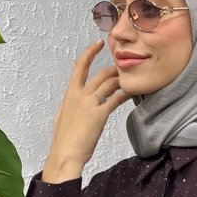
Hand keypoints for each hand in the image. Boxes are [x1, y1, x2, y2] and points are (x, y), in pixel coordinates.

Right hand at [43, 39, 127, 178]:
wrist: (65, 153)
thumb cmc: (64, 139)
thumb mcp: (63, 116)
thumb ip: (71, 105)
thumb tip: (74, 102)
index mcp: (70, 93)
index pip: (79, 66)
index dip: (89, 53)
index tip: (98, 44)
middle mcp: (80, 94)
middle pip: (101, 74)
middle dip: (114, 70)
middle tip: (124, 71)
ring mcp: (90, 103)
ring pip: (110, 83)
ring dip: (122, 80)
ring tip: (131, 81)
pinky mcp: (100, 114)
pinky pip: (116, 99)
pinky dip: (126, 94)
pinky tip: (133, 92)